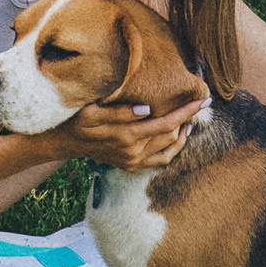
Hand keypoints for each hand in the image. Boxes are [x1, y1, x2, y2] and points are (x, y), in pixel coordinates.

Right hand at [52, 98, 198, 168]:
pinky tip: (176, 138)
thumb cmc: (75, 120)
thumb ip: (120, 111)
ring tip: (190, 121)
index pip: (166, 123)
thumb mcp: (92, 110)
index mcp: (126, 136)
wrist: (63, 142)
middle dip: (187, 120)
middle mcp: (133, 152)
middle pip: (171, 136)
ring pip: (169, 151)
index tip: (202, 101)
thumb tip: (147, 109)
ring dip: (182, 136)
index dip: (186, 112)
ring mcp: (132, 161)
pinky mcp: (130, 166)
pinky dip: (172, 150)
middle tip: (198, 104)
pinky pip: (160, 162)